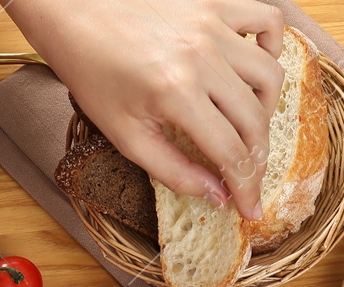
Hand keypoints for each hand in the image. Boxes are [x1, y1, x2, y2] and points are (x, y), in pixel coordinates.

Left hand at [12, 0, 283, 218]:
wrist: (71, 11)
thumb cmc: (91, 71)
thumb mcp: (123, 135)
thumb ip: (173, 171)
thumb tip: (217, 196)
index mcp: (176, 93)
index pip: (230, 153)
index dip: (246, 188)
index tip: (252, 209)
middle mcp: (201, 57)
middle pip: (255, 121)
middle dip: (257, 159)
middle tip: (247, 175)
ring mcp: (212, 25)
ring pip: (269, 75)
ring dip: (266, 108)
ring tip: (247, 124)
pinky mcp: (214, 2)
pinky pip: (267, 21)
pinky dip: (272, 46)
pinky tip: (253, 67)